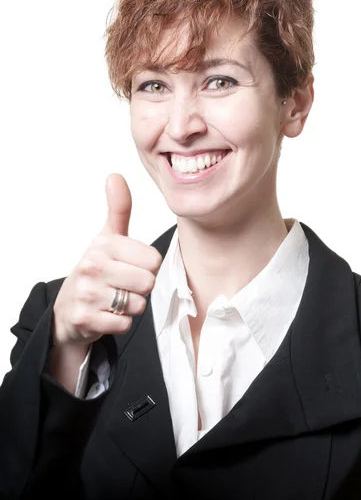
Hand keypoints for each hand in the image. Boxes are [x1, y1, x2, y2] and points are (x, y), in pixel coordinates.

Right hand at [52, 173, 161, 346]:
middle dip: (139, 288)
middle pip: (148, 282)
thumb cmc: (96, 270)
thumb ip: (118, 209)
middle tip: (121, 285)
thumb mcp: (107, 237)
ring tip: (113, 299)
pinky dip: (120, 323)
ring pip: (138, 304)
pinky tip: (106, 314)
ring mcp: (87, 293)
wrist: (68, 310)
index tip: (128, 267)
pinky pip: (125, 324)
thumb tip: (115, 175)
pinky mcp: (86, 318)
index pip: (154, 260)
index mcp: (104, 244)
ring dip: (130, 307)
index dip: (146, 268)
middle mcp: (92, 265)